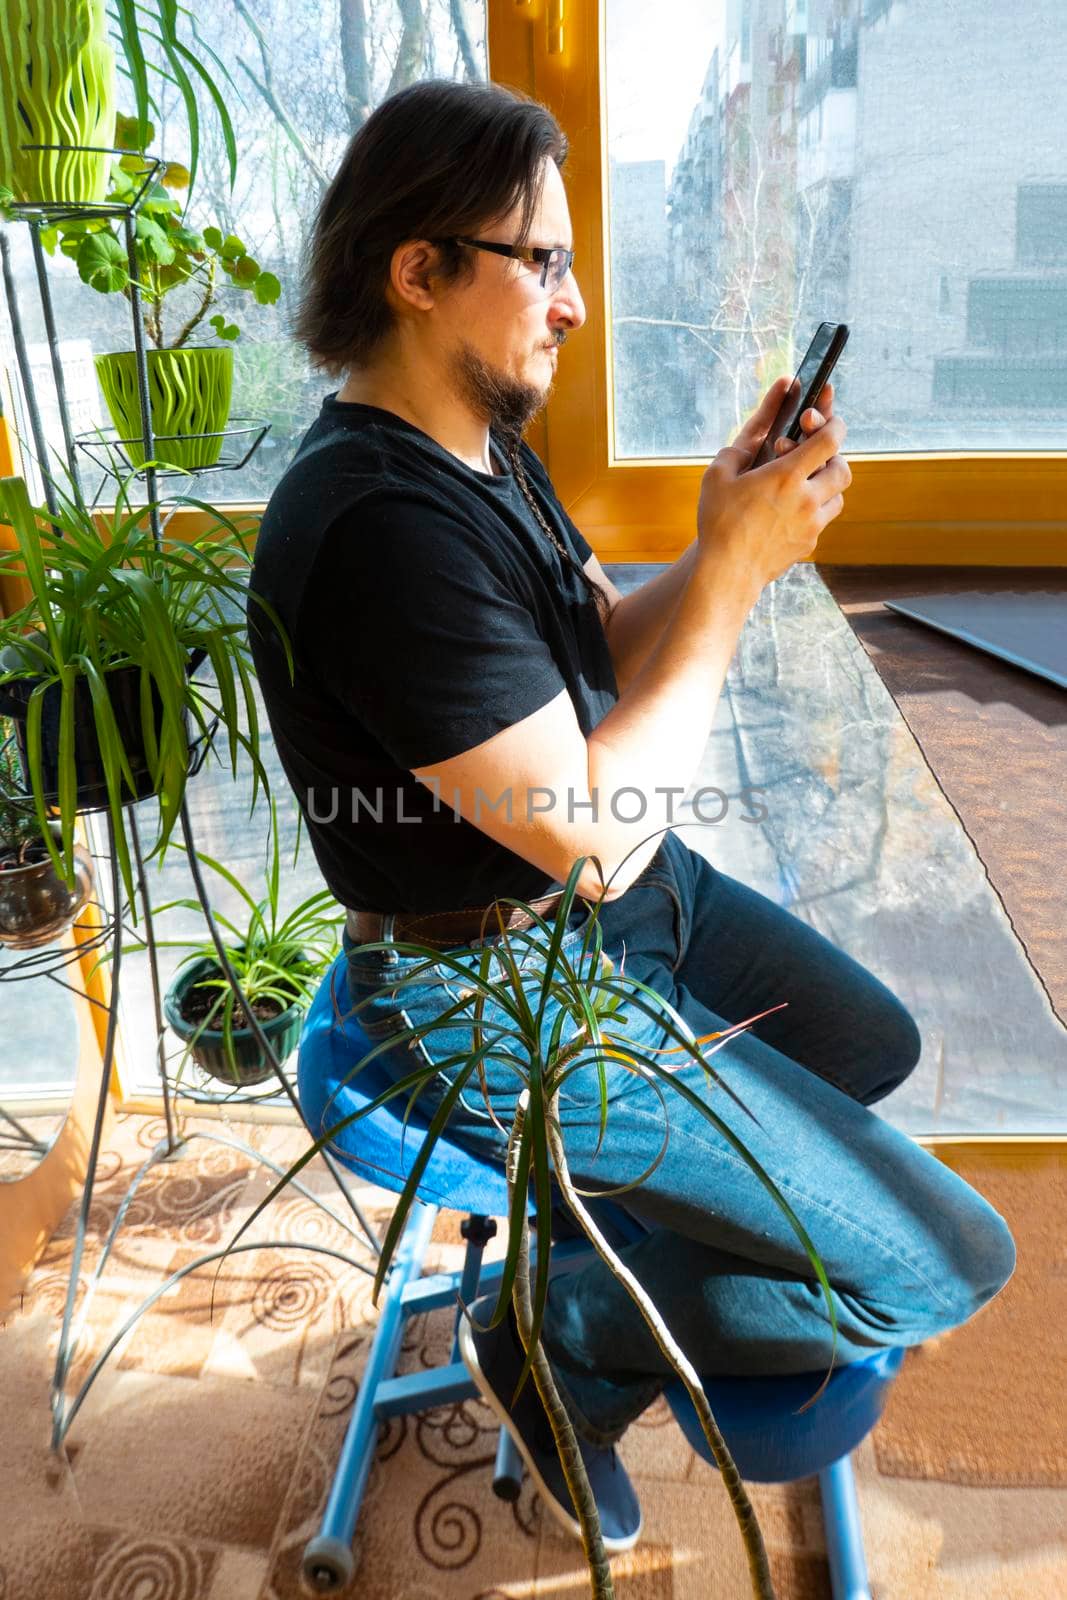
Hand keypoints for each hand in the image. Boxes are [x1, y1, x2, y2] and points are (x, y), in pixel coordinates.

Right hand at [697, 392, 849, 587]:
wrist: (727, 573)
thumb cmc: (719, 523)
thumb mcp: (717, 476)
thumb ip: (739, 448)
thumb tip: (753, 435)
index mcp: (787, 476)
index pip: (830, 441)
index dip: (835, 425)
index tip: (832, 422)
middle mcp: (807, 499)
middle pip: (843, 469)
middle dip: (835, 458)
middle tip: (818, 457)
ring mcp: (812, 525)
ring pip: (839, 497)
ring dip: (828, 486)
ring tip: (806, 485)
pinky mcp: (809, 545)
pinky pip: (823, 521)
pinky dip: (816, 511)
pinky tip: (792, 513)